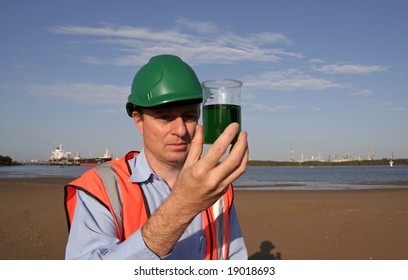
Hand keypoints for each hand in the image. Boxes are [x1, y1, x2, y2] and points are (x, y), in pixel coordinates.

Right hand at [141, 122, 247, 256]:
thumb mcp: (188, 163)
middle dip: (242, 144)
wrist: (184, 206)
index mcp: (201, 170)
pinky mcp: (225, 190)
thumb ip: (196, 145)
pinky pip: (236, 174)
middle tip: (243, 133)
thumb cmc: (184, 182)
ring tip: (244, 142)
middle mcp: (213, 179)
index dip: (228, 135)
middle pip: (235, 159)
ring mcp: (221, 186)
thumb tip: (201, 127)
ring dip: (245, 153)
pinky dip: (240, 162)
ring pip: (240, 168)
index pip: (219, 149)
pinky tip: (239, 154)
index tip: (234, 125)